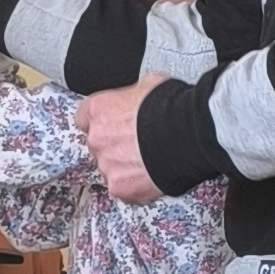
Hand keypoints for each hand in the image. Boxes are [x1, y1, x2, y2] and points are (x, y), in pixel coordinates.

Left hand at [80, 82, 163, 201]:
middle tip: (138, 145)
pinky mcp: (120, 187)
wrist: (189, 135)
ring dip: (124, 166)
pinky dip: (135, 185)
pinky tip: (152, 175)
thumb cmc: (172, 108)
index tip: (113, 125)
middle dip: (114, 146)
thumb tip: (137, 100)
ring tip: (149, 161)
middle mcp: (97, 138)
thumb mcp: (148, 85)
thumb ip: (132, 97)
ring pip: (110, 168)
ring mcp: (107, 165)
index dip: (102, 122)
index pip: (84, 118)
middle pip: (98, 145)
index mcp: (99, 110)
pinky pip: (123, 188)